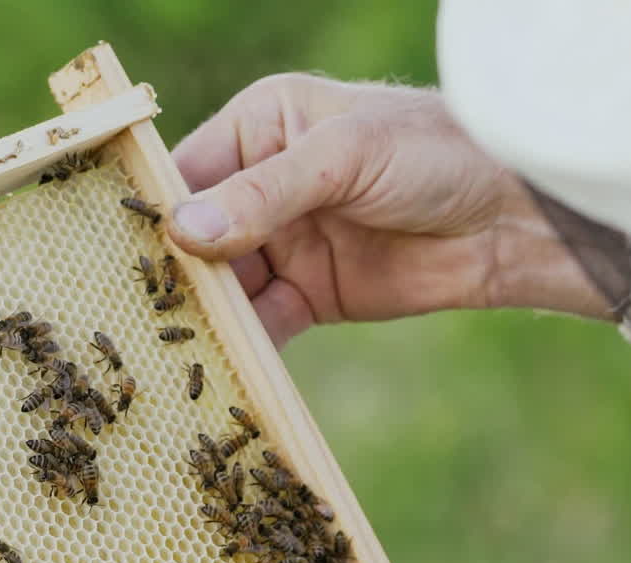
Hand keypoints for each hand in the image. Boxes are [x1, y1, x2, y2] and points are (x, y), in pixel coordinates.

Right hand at [170, 74, 610, 345]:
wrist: (508, 217)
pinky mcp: (310, 297)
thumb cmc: (432, 152)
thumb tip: (184, 232)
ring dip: (207, 318)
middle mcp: (263, 186)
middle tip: (139, 315)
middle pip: (198, 237)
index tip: (122, 254)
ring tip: (174, 350)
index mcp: (261, 127)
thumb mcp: (342, 159)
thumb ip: (264, 195)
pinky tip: (225, 367)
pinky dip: (246, 347)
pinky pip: (263, 324)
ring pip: (226, 287)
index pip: (188, 172)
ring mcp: (285, 245)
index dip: (156, 213)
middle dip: (175, 275)